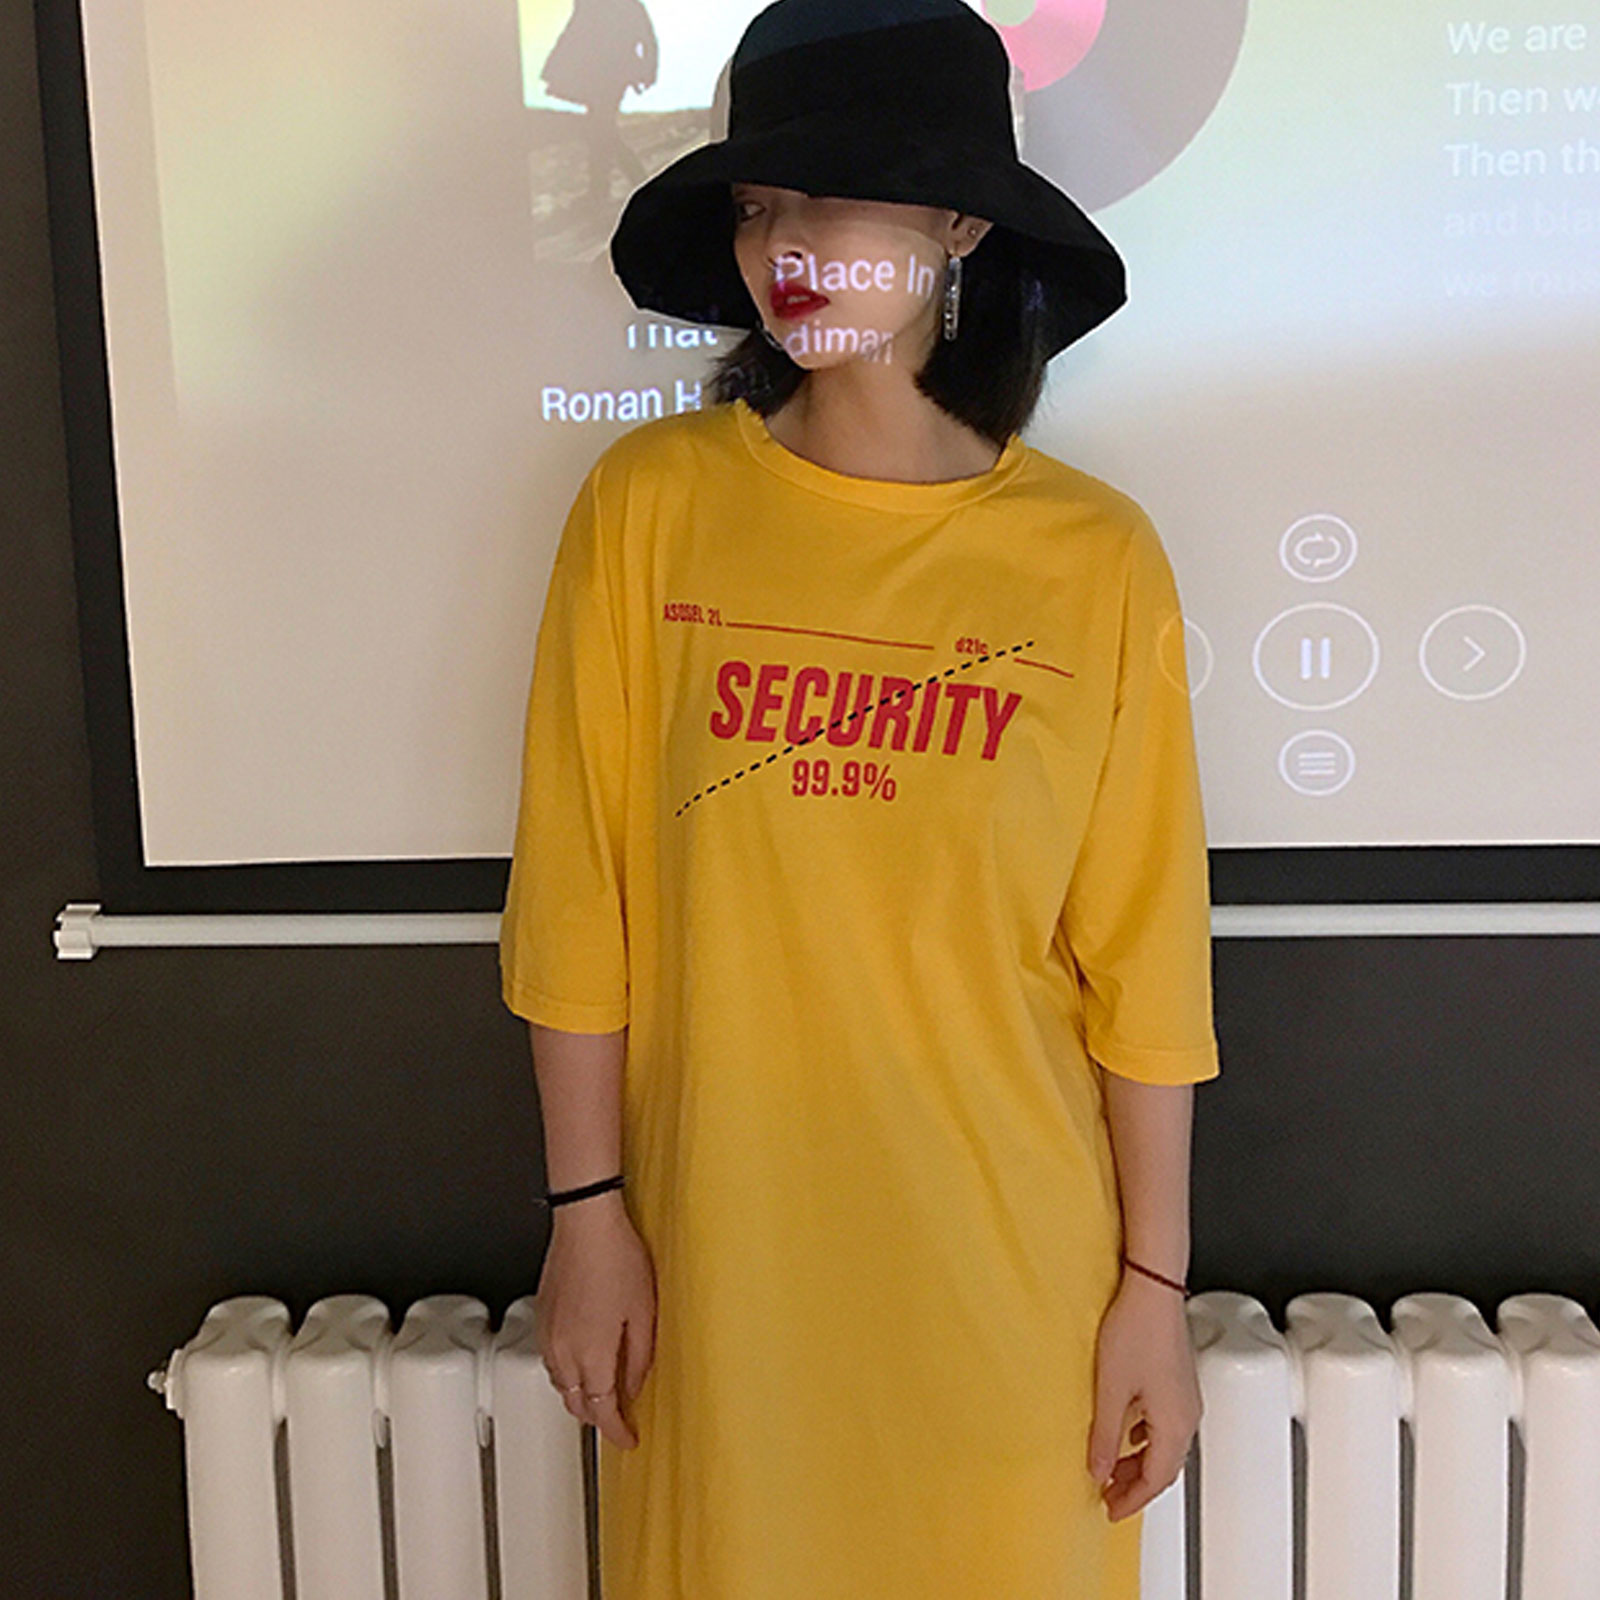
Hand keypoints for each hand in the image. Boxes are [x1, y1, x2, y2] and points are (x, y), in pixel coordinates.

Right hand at [534, 1191, 656, 1448]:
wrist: (585, 1223)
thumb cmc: (617, 1258)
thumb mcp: (644, 1312)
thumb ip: (639, 1357)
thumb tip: (634, 1387)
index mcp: (593, 1355)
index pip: (603, 1411)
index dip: (617, 1432)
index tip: (628, 1439)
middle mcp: (564, 1351)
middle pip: (576, 1404)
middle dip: (597, 1419)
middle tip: (619, 1419)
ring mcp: (548, 1335)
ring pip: (560, 1385)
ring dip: (579, 1396)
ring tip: (602, 1393)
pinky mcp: (542, 1318)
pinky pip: (550, 1362)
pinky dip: (565, 1373)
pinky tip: (581, 1362)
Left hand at [1086, 1270, 1200, 1520]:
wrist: (1153, 1288)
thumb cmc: (1137, 1330)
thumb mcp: (1111, 1389)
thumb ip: (1104, 1436)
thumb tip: (1098, 1470)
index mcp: (1175, 1424)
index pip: (1155, 1479)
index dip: (1131, 1500)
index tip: (1110, 1510)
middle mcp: (1186, 1415)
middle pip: (1164, 1465)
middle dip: (1135, 1485)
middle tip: (1108, 1495)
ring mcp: (1184, 1396)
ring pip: (1164, 1444)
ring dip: (1139, 1461)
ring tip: (1110, 1467)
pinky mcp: (1177, 1379)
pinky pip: (1163, 1423)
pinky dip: (1143, 1437)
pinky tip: (1125, 1429)